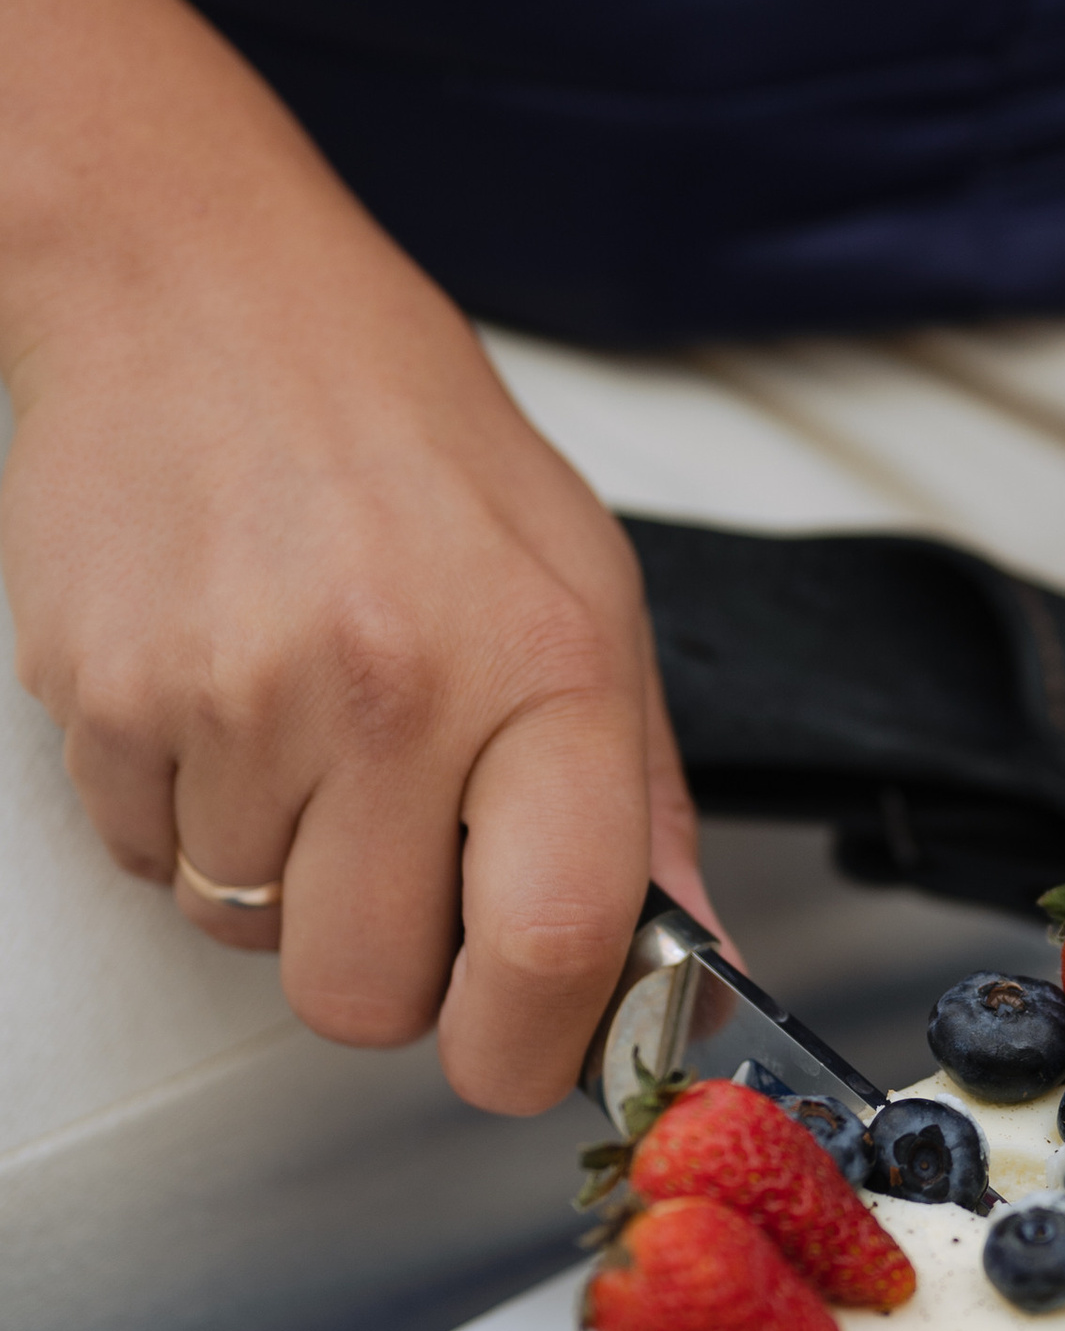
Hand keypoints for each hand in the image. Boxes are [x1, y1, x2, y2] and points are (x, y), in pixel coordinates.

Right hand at [0, 0, 709, 1111]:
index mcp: (544, 661)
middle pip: (367, 994)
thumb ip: (634, 794)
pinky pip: (146, 861)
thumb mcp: (581, 583)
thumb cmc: (393, 420)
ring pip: (247, 933)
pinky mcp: (109, 701)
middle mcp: (393, 688)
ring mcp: (237, 699)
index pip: (555, 946)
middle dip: (383, 968)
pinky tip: (221, 691)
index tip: (522, 1047)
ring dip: (276, 869)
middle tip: (394, 858)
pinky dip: (182, 813)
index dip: (531, 1044)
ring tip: (302, 723)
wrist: (191, 283)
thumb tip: (690, 962)